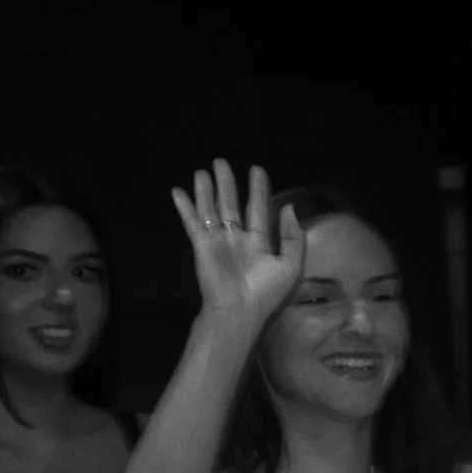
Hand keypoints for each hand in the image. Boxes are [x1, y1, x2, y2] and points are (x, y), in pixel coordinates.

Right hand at [173, 159, 302, 326]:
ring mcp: (218, 241)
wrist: (239, 311)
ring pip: (211, 208)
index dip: (258, 189)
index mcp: (259, 243)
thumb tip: (290, 207)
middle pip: (231, 204)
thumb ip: (293, 236)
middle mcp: (237, 238)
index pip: (258, 209)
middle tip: (221, 161)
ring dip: (207, 189)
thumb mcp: (291, 265)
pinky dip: (185, 207)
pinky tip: (178, 191)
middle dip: (228, 183)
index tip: (257, 169)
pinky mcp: (201, 245)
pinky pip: (192, 221)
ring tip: (204, 170)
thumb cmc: (267, 292)